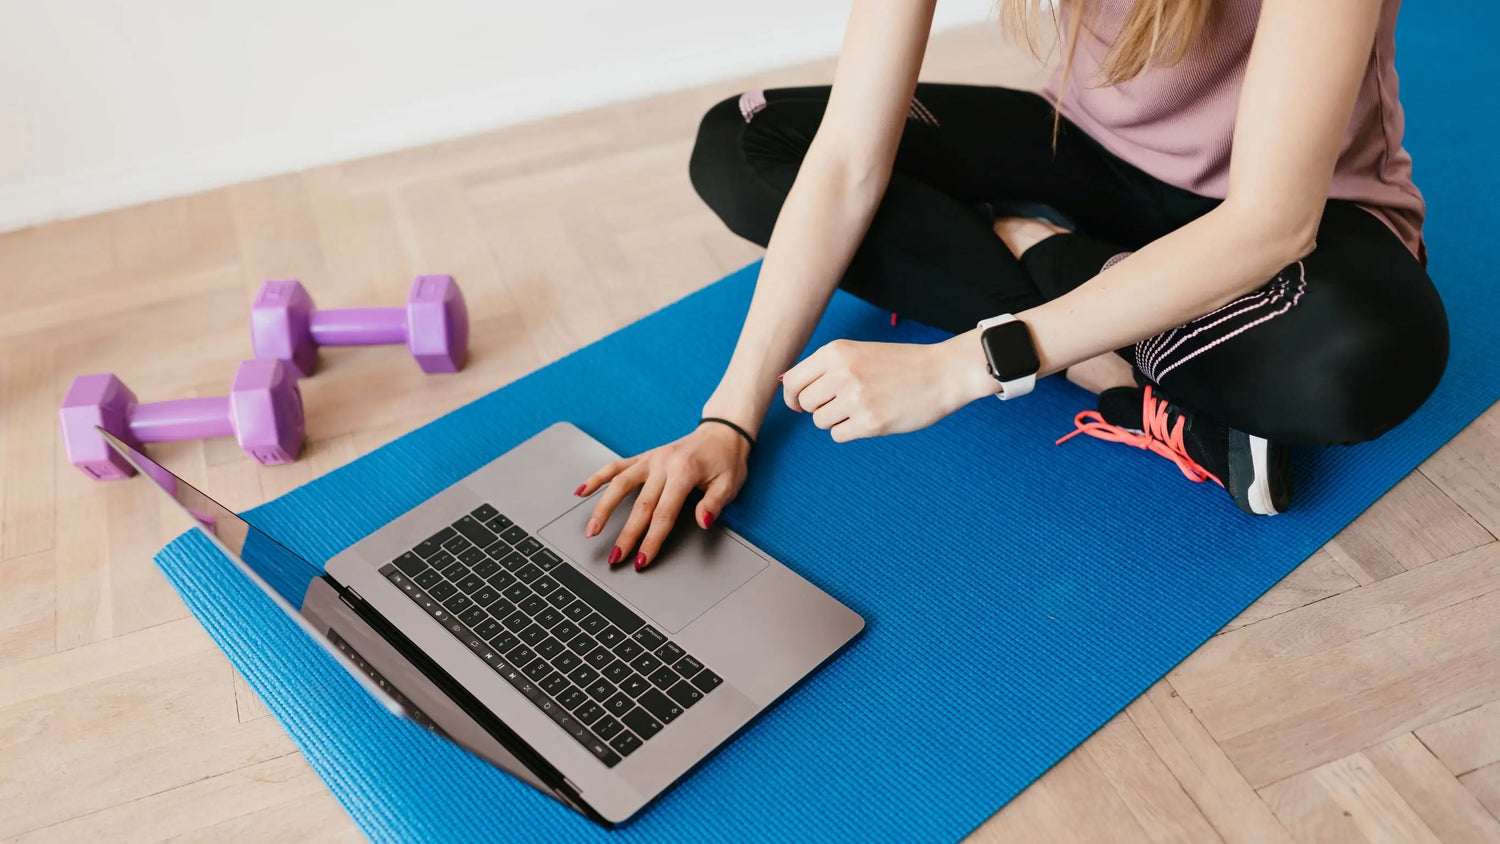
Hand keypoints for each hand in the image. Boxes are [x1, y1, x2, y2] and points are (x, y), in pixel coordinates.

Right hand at [574, 422, 750, 569]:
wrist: (722, 432)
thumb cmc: (727, 460)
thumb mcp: (730, 483)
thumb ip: (715, 503)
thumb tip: (702, 521)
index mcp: (684, 472)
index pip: (664, 513)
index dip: (652, 539)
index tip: (642, 559)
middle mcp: (663, 463)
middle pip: (640, 505)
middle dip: (626, 535)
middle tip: (615, 558)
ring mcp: (651, 459)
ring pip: (620, 484)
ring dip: (603, 508)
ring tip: (591, 531)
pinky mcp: (644, 457)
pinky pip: (616, 466)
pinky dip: (598, 478)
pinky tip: (582, 491)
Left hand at [781, 335, 995, 441]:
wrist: (942, 373)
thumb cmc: (899, 364)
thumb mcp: (857, 353)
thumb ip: (823, 368)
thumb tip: (784, 384)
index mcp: (836, 352)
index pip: (792, 381)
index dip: (792, 397)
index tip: (800, 405)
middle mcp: (842, 373)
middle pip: (805, 404)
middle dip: (818, 408)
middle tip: (842, 404)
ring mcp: (855, 398)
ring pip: (820, 422)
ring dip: (835, 420)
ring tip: (860, 408)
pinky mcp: (870, 422)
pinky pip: (838, 435)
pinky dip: (850, 432)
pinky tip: (869, 419)